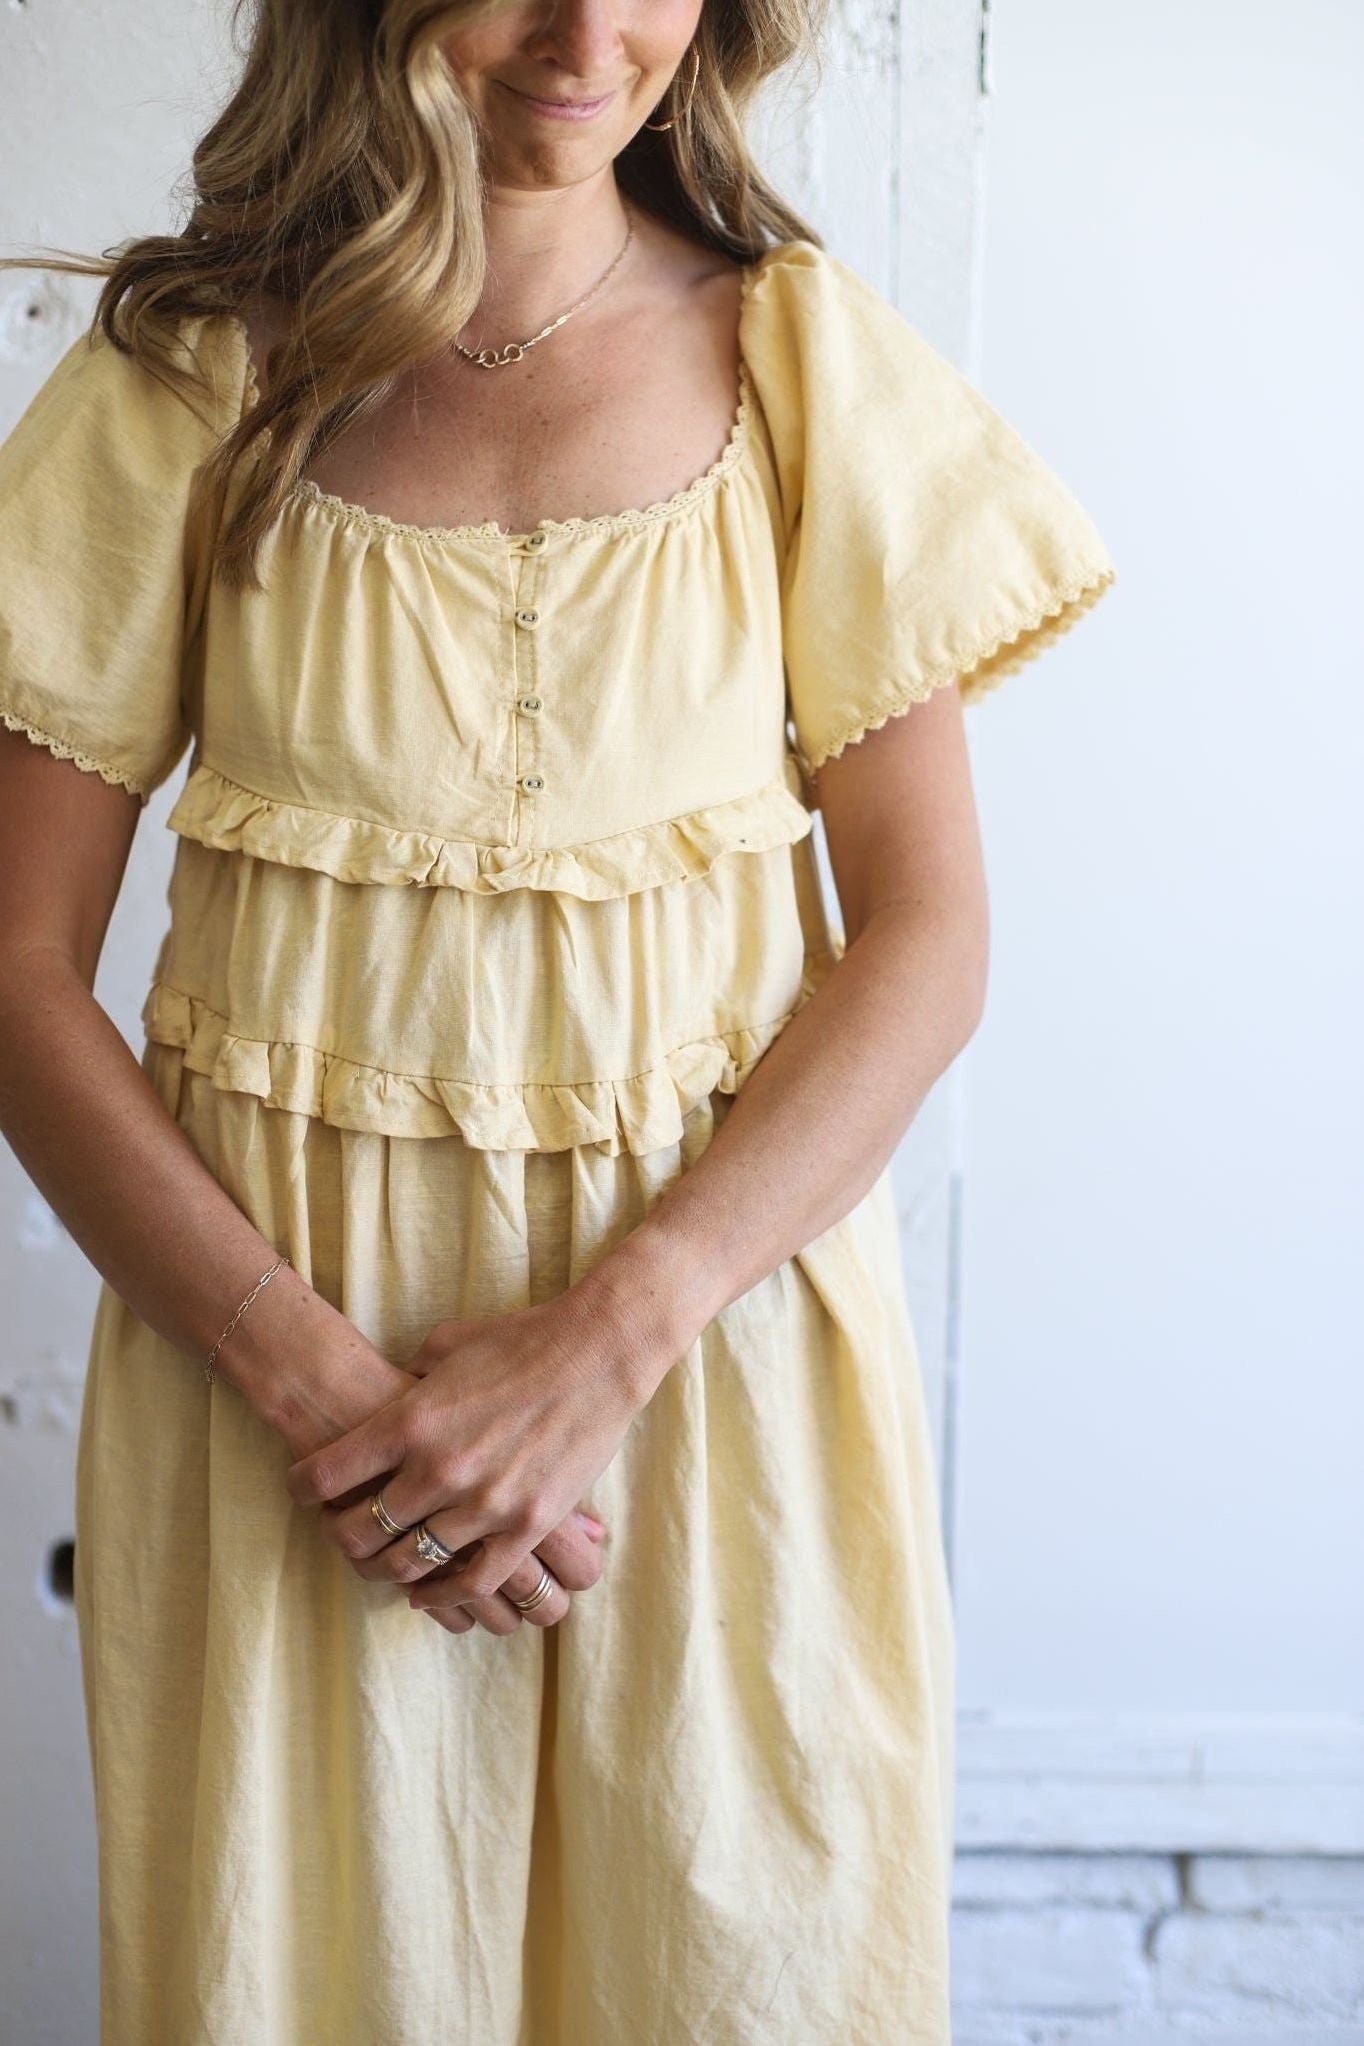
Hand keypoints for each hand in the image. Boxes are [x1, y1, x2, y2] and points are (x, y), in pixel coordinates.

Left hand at [282, 1287, 655, 1617]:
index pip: (326, 1474)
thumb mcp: (446, 1345)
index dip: (302, 1488)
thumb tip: (388, 1395)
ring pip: (410, 1563)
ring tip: (383, 1562)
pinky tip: (428, 1594)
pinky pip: (473, 1582)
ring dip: (386, 1569)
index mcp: (410, 1420)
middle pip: (359, 1530)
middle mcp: (439, 1468)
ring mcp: (484, 1503)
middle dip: (339, 1536)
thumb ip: (408, 1379)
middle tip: (340, 1532)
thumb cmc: (521, 1338)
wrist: (598, 1351)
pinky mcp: (527, 1525)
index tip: (302, 1490)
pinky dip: (442, 1597)